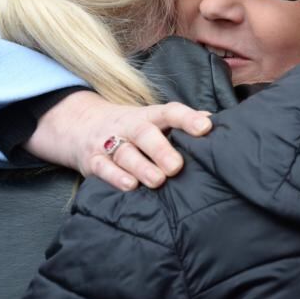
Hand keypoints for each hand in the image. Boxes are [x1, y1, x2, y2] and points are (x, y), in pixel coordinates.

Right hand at [27, 92, 212, 190]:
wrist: (82, 126)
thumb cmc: (133, 129)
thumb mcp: (154, 121)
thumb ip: (182, 124)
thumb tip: (217, 123)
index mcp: (149, 116)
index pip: (170, 112)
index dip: (188, 118)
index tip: (205, 129)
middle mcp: (129, 126)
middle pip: (144, 133)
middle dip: (161, 149)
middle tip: (176, 167)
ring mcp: (109, 142)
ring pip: (125, 153)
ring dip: (141, 167)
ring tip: (157, 181)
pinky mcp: (93, 160)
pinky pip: (103, 168)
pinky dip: (115, 177)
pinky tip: (129, 186)